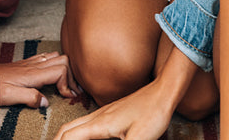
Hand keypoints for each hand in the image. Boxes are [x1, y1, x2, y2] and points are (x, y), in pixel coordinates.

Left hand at [0, 50, 77, 107]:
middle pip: (63, 60)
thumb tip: (46, 102)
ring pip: (56, 56)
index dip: (68, 83)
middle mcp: (34, 65)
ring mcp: (30, 63)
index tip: (67, 96)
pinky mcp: (26, 63)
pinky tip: (52, 74)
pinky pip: (46, 57)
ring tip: (66, 83)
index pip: (60, 70)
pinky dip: (55, 64)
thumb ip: (30, 98)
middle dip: (71, 75)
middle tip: (72, 90)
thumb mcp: (11, 96)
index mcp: (33, 73)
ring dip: (64, 68)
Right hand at [56, 80, 176, 139]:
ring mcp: (103, 113)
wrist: (163, 92)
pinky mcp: (110, 113)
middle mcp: (97, 117)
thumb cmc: (153, 113)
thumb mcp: (138, 139)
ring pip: (75, 125)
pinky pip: (85, 123)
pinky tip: (86, 139)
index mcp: (99, 125)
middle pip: (66, 130)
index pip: (68, 138)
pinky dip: (77, 133)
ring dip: (65, 137)